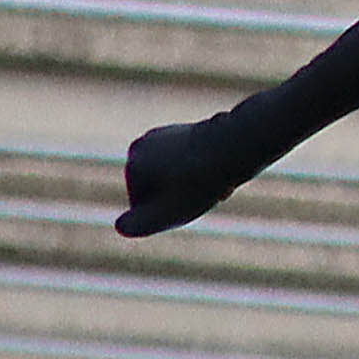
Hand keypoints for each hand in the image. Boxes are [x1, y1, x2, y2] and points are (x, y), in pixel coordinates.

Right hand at [115, 114, 252, 235]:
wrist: (236, 145)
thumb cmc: (201, 182)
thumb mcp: (166, 213)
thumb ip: (138, 225)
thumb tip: (121, 227)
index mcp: (133, 164)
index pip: (144, 207)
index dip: (170, 212)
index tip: (190, 201)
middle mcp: (142, 145)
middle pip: (161, 190)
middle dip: (184, 197)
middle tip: (208, 192)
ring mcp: (164, 135)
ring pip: (177, 177)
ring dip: (197, 185)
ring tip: (216, 181)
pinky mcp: (187, 131)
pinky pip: (191, 162)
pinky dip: (204, 169)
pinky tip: (221, 166)